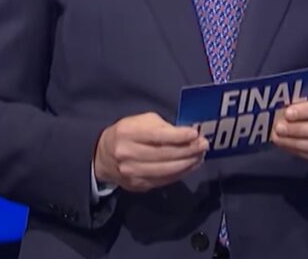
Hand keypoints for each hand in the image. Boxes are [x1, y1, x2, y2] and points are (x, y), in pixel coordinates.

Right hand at [93, 112, 207, 192]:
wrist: (103, 156)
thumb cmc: (128, 133)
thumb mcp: (140, 121)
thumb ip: (162, 126)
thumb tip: (187, 135)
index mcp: (128, 133)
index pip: (157, 136)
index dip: (178, 136)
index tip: (195, 134)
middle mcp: (128, 154)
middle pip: (164, 155)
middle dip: (188, 150)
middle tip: (204, 145)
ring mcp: (132, 173)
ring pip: (166, 170)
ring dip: (188, 164)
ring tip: (200, 156)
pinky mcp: (138, 186)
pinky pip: (164, 181)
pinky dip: (180, 174)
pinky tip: (190, 166)